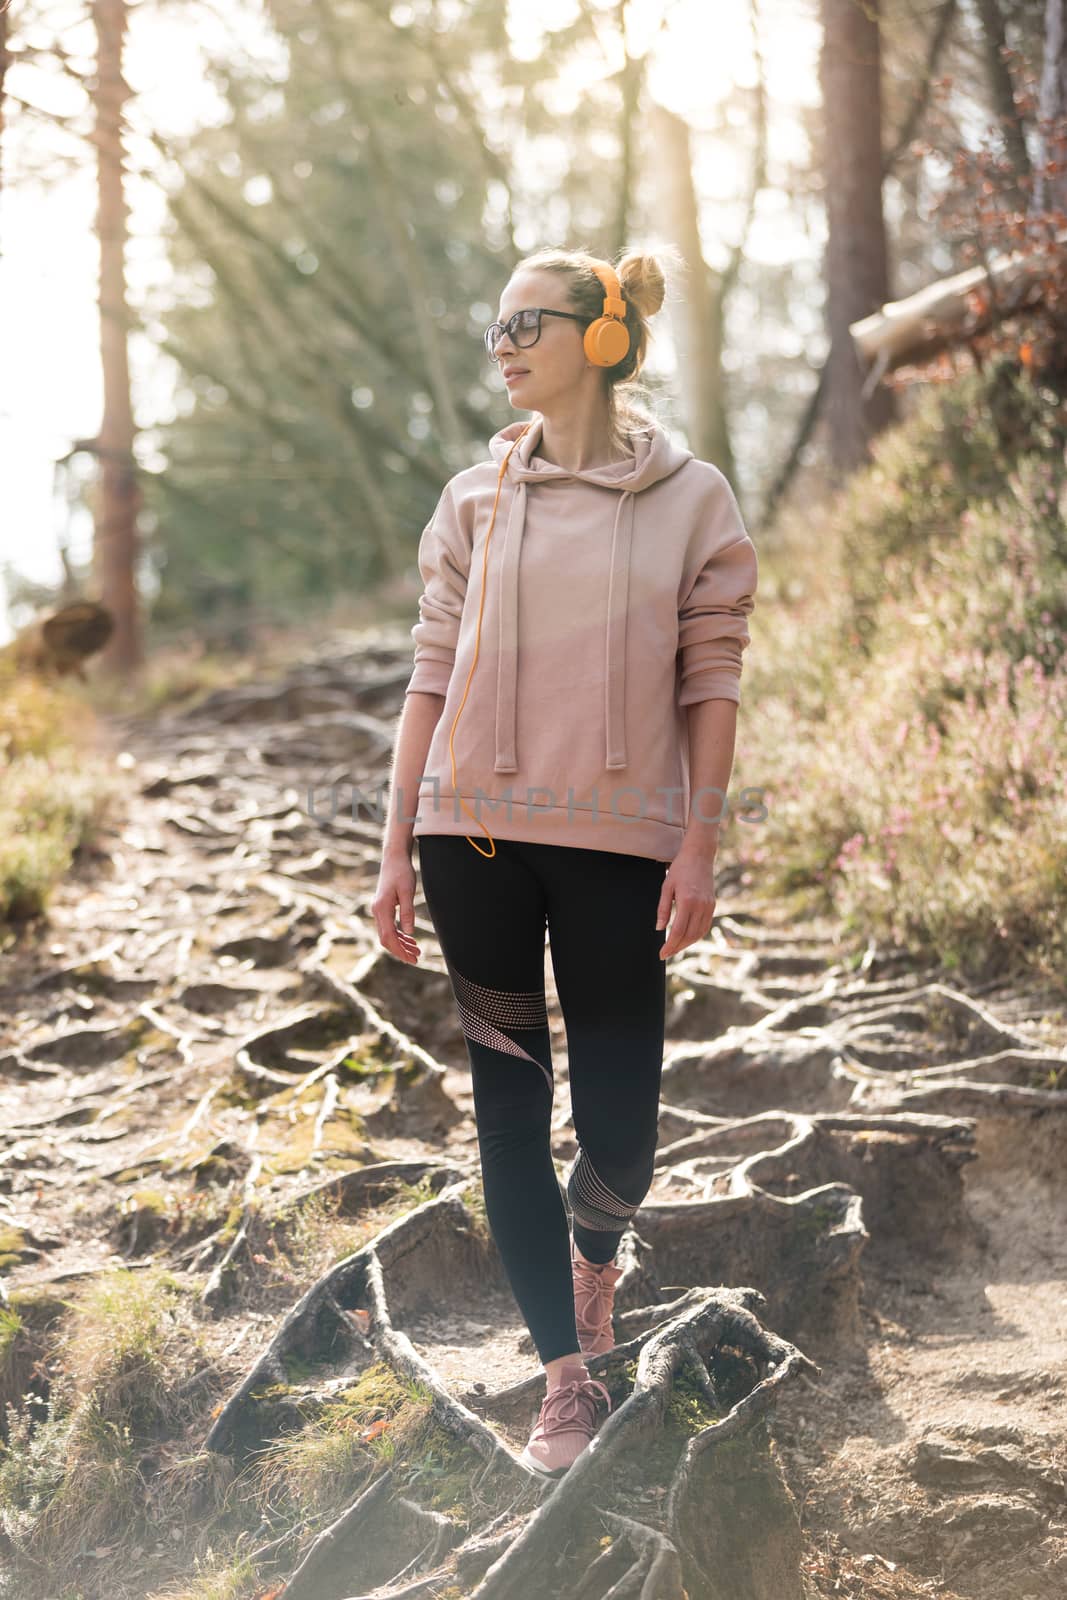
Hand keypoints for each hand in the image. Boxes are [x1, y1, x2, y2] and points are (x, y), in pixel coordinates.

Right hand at [372, 849, 421, 963]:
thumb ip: (407, 912)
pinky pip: (389, 926)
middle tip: (416, 959)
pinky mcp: (384, 907)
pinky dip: (399, 935)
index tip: (412, 959)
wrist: (394, 858)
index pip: (388, 937)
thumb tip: (409, 933)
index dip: (400, 951)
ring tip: (417, 951)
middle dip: (401, 951)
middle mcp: (377, 911)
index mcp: (382, 909)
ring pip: (388, 934)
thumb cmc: (402, 872)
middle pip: (386, 939)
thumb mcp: (407, 892)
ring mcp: (379, 910)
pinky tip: (410, 939)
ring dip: (401, 944)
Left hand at [655, 846, 716, 959]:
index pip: (678, 930)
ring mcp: (709, 906)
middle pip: (689, 935)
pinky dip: (696, 935)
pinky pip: (705, 926)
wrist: (699, 855)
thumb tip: (660, 928)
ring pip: (699, 933)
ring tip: (675, 948)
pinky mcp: (712, 905)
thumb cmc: (680, 869)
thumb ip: (663, 909)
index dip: (670, 945)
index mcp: (687, 901)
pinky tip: (687, 938)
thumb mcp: (666, 887)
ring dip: (687, 944)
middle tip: (666, 954)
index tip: (662, 954)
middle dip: (677, 947)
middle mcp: (701, 906)